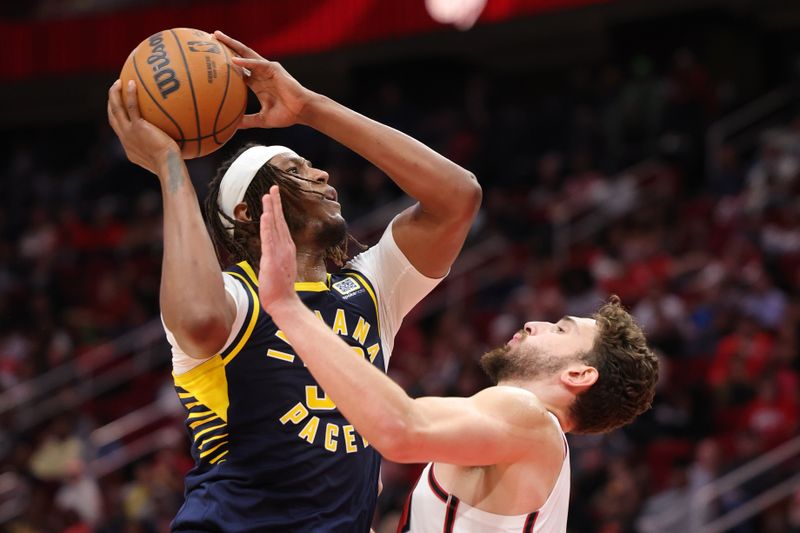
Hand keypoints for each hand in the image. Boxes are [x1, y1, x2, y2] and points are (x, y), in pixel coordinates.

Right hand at [107, 79, 178, 173]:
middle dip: (112, 102)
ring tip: (118, 82)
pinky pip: (131, 106)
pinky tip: (132, 82)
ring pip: (116, 109)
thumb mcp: (164, 157)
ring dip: (114, 94)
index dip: (117, 116)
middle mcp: (125, 139)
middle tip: (115, 90)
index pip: (120, 128)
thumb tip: (178, 139)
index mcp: (130, 146)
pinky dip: (129, 94)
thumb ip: (165, 147)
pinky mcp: (138, 127)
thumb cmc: (171, 165)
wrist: (168, 166)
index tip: (120, 107)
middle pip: (113, 116)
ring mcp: (129, 133)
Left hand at [214, 30, 315, 128]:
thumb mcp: (262, 119)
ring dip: (231, 44)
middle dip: (225, 46)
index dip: (225, 63)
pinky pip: (257, 64)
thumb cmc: (286, 115)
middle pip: (239, 56)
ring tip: (216, 36)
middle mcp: (260, 73)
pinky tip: (233, 60)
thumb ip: (247, 121)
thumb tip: (232, 127)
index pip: (238, 69)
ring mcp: (266, 69)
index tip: (210, 59)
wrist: (301, 112)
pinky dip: (246, 61)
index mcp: (257, 83)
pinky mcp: (274, 69)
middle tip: (210, 37)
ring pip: (246, 53)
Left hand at [259, 186, 300, 312]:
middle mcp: (286, 248)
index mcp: (287, 249)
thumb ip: (276, 258)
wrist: (284, 303)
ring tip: (268, 195)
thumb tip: (270, 254)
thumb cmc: (280, 290)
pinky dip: (268, 226)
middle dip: (276, 204)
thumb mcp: (279, 270)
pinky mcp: (272, 259)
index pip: (282, 226)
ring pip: (275, 226)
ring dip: (272, 210)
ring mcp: (280, 252)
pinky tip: (266, 215)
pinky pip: (269, 239)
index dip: (278, 210)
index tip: (274, 197)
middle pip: (280, 221)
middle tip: (273, 188)